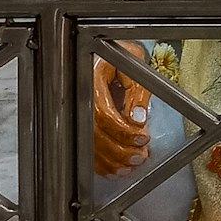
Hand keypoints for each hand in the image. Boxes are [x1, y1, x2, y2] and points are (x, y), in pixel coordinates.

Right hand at [92, 42, 152, 176]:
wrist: (106, 50)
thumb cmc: (121, 54)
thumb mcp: (134, 62)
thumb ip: (137, 89)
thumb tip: (138, 119)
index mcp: (91, 80)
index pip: (102, 112)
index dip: (122, 130)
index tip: (142, 137)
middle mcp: (80, 98)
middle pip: (94, 133)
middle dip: (119, 150)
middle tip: (139, 156)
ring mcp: (78, 112)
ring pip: (90, 145)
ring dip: (112, 160)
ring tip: (132, 164)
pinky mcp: (81, 123)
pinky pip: (87, 150)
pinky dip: (102, 164)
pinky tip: (117, 170)